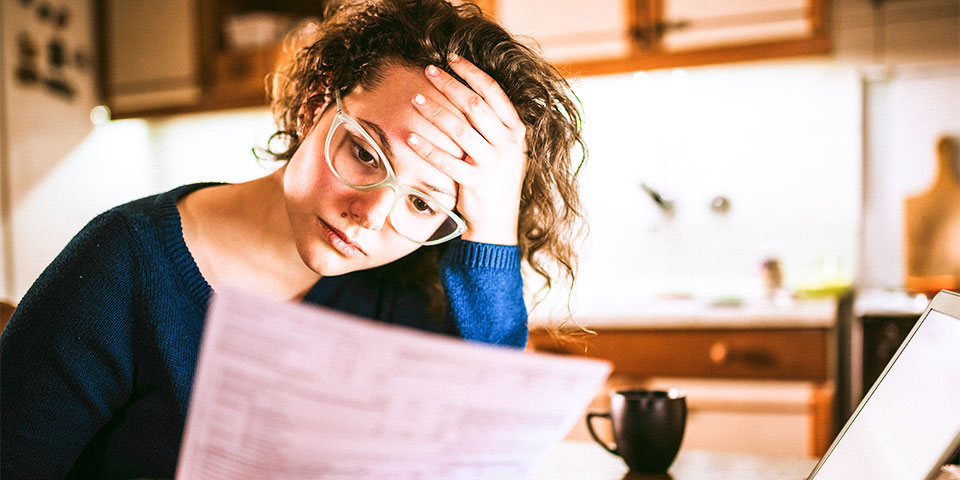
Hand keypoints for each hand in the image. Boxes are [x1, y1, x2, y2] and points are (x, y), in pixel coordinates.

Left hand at [407, 55, 525, 245]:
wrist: (498, 223)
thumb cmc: (496, 181)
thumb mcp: (506, 150)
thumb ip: (494, 124)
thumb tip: (468, 90)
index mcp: (516, 131)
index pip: (494, 92)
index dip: (472, 72)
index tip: (452, 59)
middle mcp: (507, 145)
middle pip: (474, 105)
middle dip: (449, 84)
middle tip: (428, 71)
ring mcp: (492, 164)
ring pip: (459, 129)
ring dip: (434, 112)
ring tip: (415, 99)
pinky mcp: (475, 183)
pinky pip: (446, 161)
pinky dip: (427, 148)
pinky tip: (410, 137)